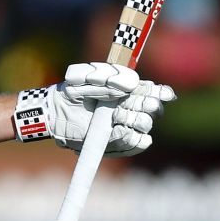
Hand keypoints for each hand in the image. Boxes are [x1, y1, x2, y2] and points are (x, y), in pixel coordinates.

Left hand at [20, 61, 175, 154]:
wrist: (54, 115)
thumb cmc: (68, 91)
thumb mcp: (80, 77)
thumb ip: (104, 76)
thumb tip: (131, 83)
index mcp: (125, 89)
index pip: (150, 90)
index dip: (160, 92)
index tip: (164, 94)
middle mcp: (128, 107)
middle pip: (152, 109)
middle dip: (146, 107)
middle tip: (129, 105)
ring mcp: (123, 126)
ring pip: (144, 126)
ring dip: (134, 121)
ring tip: (116, 118)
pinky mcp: (116, 143)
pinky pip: (134, 145)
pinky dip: (130, 140)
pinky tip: (122, 133)